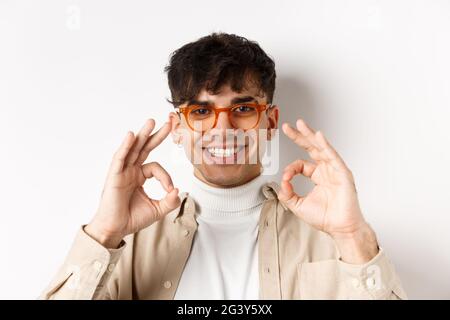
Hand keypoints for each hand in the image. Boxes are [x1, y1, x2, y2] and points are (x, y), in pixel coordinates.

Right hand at [85, 118, 179, 247]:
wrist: (115, 229)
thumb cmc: (132, 219)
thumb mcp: (157, 210)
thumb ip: (170, 201)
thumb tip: (178, 190)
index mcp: (139, 176)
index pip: (156, 168)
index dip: (166, 177)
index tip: (170, 190)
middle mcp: (131, 170)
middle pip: (145, 148)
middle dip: (157, 135)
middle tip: (169, 122)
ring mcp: (122, 171)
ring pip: (133, 148)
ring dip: (142, 134)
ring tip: (152, 121)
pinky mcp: (114, 176)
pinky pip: (120, 158)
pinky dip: (125, 146)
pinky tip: (131, 135)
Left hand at [278, 119, 377, 262]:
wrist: (340, 228)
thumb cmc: (325, 218)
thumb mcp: (298, 205)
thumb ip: (287, 194)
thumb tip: (281, 183)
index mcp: (318, 176)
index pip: (301, 164)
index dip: (290, 169)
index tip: (285, 178)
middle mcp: (326, 170)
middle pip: (311, 148)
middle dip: (299, 136)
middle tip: (287, 126)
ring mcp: (335, 170)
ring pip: (321, 148)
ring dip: (310, 135)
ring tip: (300, 124)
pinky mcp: (342, 173)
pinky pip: (333, 156)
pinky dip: (325, 146)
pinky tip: (318, 137)